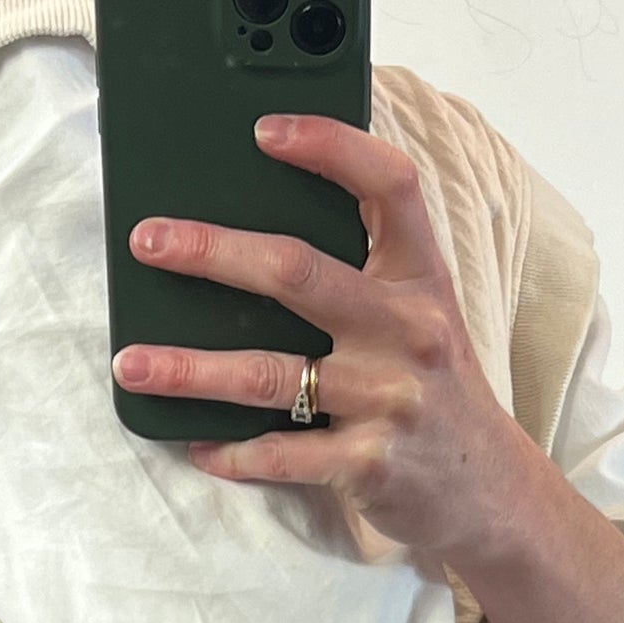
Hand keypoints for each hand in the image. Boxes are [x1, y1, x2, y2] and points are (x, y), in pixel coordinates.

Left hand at [112, 111, 525, 569]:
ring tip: (132, 363)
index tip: (265, 129)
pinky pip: (281, 455)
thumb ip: (365, 275)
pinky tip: (194, 443)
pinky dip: (230, 451)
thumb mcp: (421, 320)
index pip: (390, 185)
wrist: (491, 493)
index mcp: (421, 278)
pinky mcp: (369, 465)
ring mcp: (389, 399)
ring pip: (270, 374)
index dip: (330, 147)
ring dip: (190, 370)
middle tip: (148, 241)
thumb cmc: (435, 393)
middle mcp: (408, 330)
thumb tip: (258, 241)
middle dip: (213, 251)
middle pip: (298, 272)